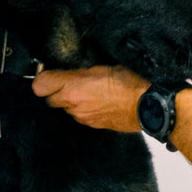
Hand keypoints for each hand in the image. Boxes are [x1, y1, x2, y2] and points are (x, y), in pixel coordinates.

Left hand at [32, 66, 149, 131]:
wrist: (151, 105)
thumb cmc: (132, 81)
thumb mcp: (104, 66)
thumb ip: (81, 70)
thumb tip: (72, 70)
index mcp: (74, 86)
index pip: (40, 85)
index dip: (42, 79)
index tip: (47, 73)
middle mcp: (74, 104)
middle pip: (50, 100)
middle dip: (56, 91)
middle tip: (69, 82)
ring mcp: (83, 117)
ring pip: (66, 109)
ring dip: (71, 101)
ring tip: (89, 91)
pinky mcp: (93, 126)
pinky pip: (80, 116)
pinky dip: (84, 109)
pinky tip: (98, 102)